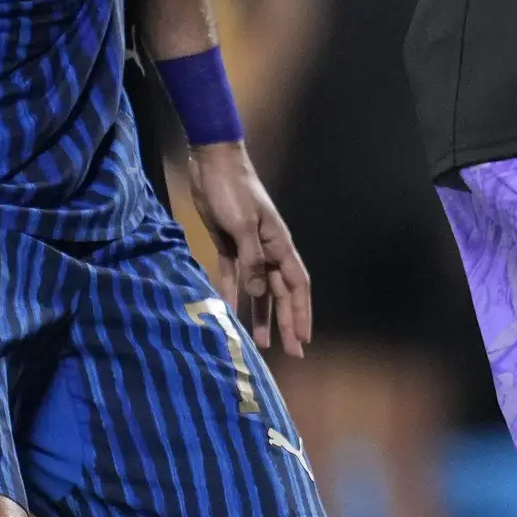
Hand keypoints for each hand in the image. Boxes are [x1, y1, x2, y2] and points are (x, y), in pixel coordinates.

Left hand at [185, 140, 314, 355]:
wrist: (213, 165)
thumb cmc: (233, 191)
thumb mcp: (242, 225)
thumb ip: (251, 259)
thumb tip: (259, 292)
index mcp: (279, 245)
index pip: (297, 285)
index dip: (302, 312)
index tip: (304, 338)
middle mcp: (268, 251)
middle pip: (281, 293)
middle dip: (288, 322)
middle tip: (291, 352)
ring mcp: (249, 250)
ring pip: (260, 291)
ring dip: (262, 316)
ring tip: (262, 343)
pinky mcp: (228, 246)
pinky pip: (234, 278)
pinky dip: (234, 296)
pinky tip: (232, 314)